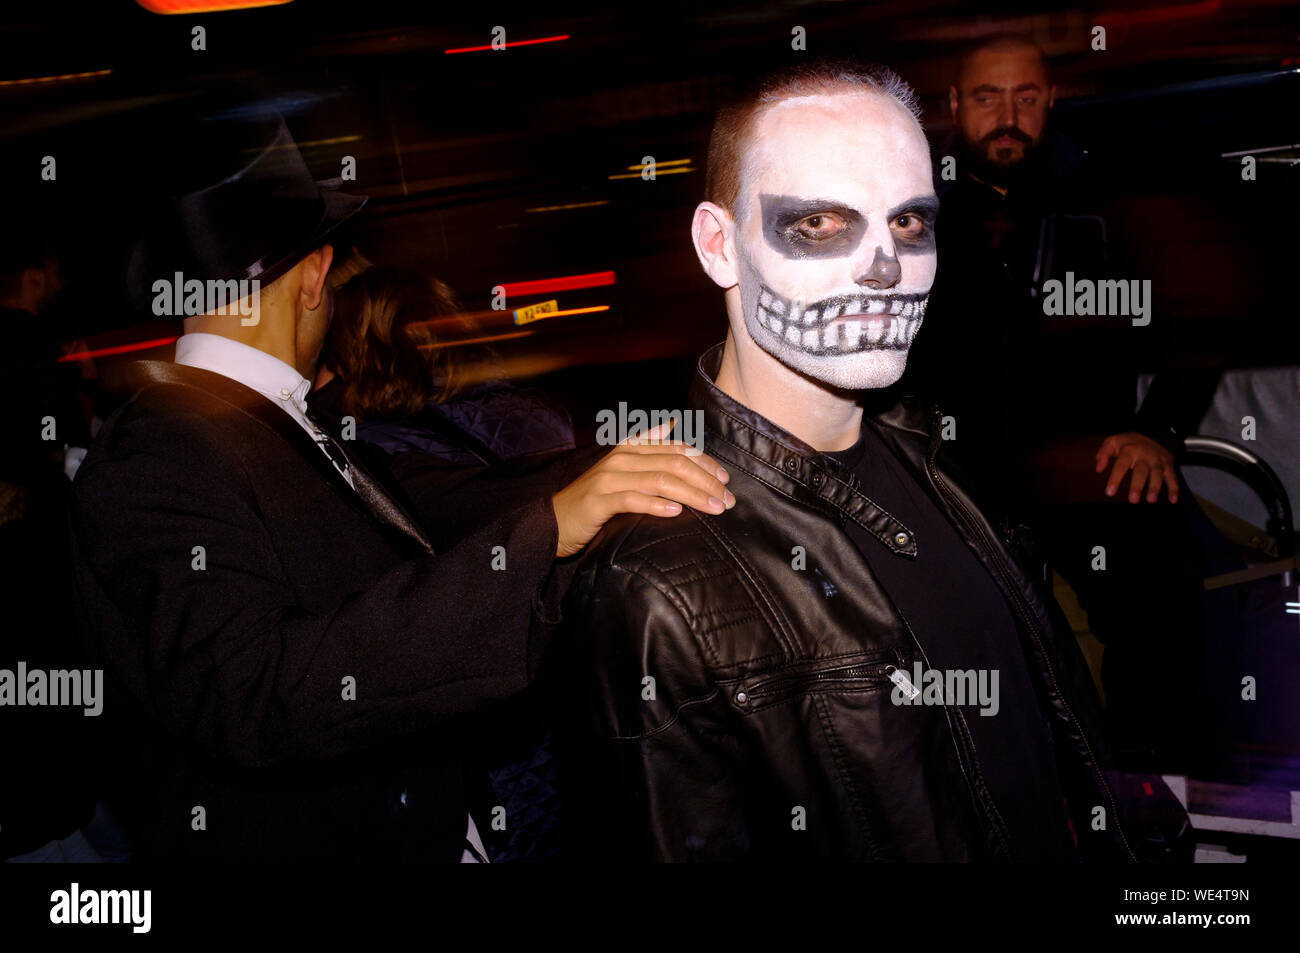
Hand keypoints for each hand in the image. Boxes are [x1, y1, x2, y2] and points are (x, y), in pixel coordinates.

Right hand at [551, 420, 733, 556]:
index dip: (704, 461)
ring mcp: (610, 478)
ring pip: (660, 480)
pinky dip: (658, 505)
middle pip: (674, 463)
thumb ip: (646, 446)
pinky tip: (676, 512)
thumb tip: (670, 425)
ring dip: (693, 495)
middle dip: (706, 481)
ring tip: (714, 507)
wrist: (555, 520)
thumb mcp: (621, 468)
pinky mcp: (600, 501)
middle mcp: (621, 458)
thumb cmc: (594, 498)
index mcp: (630, 448)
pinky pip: (634, 499)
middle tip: (728, 499)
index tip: (725, 479)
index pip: (676, 448)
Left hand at [1094, 431, 1177, 503]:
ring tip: (1151, 500)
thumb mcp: (1112, 442)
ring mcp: (1157, 460)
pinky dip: (1174, 488)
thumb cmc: (1127, 443)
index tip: (1110, 492)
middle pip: (1141, 471)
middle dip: (1137, 486)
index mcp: (1129, 450)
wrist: (1150, 434)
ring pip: (1158, 474)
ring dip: (1155, 487)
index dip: (1115, 479)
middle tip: (1133, 500)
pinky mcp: (1168, 464)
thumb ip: (1103, 454)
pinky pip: (1172, 477)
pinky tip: (1172, 500)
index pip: (1121, 465)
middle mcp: (1145, 455)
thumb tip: (1098, 469)